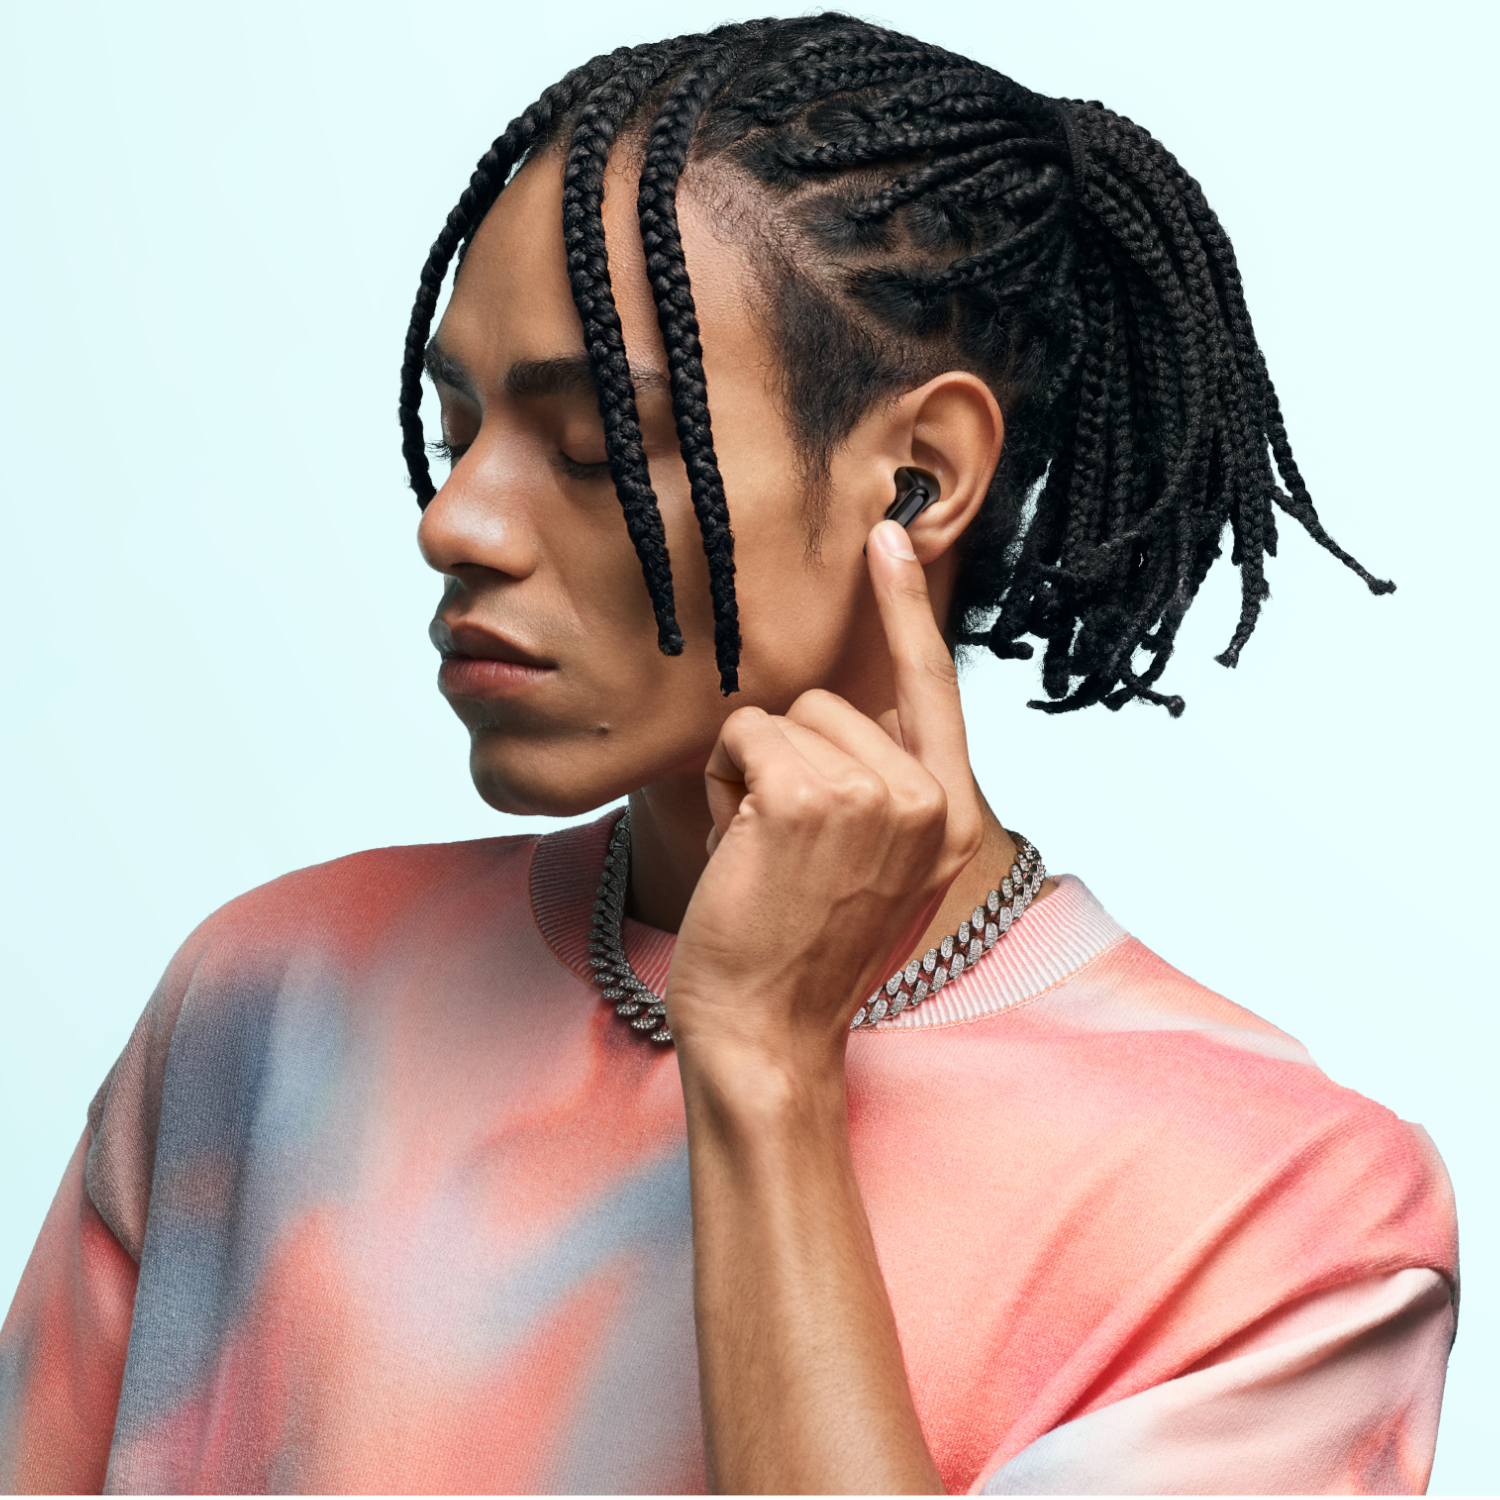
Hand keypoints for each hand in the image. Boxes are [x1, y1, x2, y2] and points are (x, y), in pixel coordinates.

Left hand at [665, 519, 984, 1071]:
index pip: (934, 686)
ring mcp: (878, 794)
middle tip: (782, 845)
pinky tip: (737, 847)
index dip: (905, 609)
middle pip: (829, 700)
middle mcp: (929, 799)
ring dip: (751, 773)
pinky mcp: (812, 795)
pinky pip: (744, 734)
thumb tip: (824, 709)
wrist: (770, 1033)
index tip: (891, 535)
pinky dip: (723, 782)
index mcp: (950, 814)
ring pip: (783, 716)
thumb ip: (873, 785)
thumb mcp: (867, 864)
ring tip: (762, 852)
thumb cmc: (801, 949)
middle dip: (786, 758)